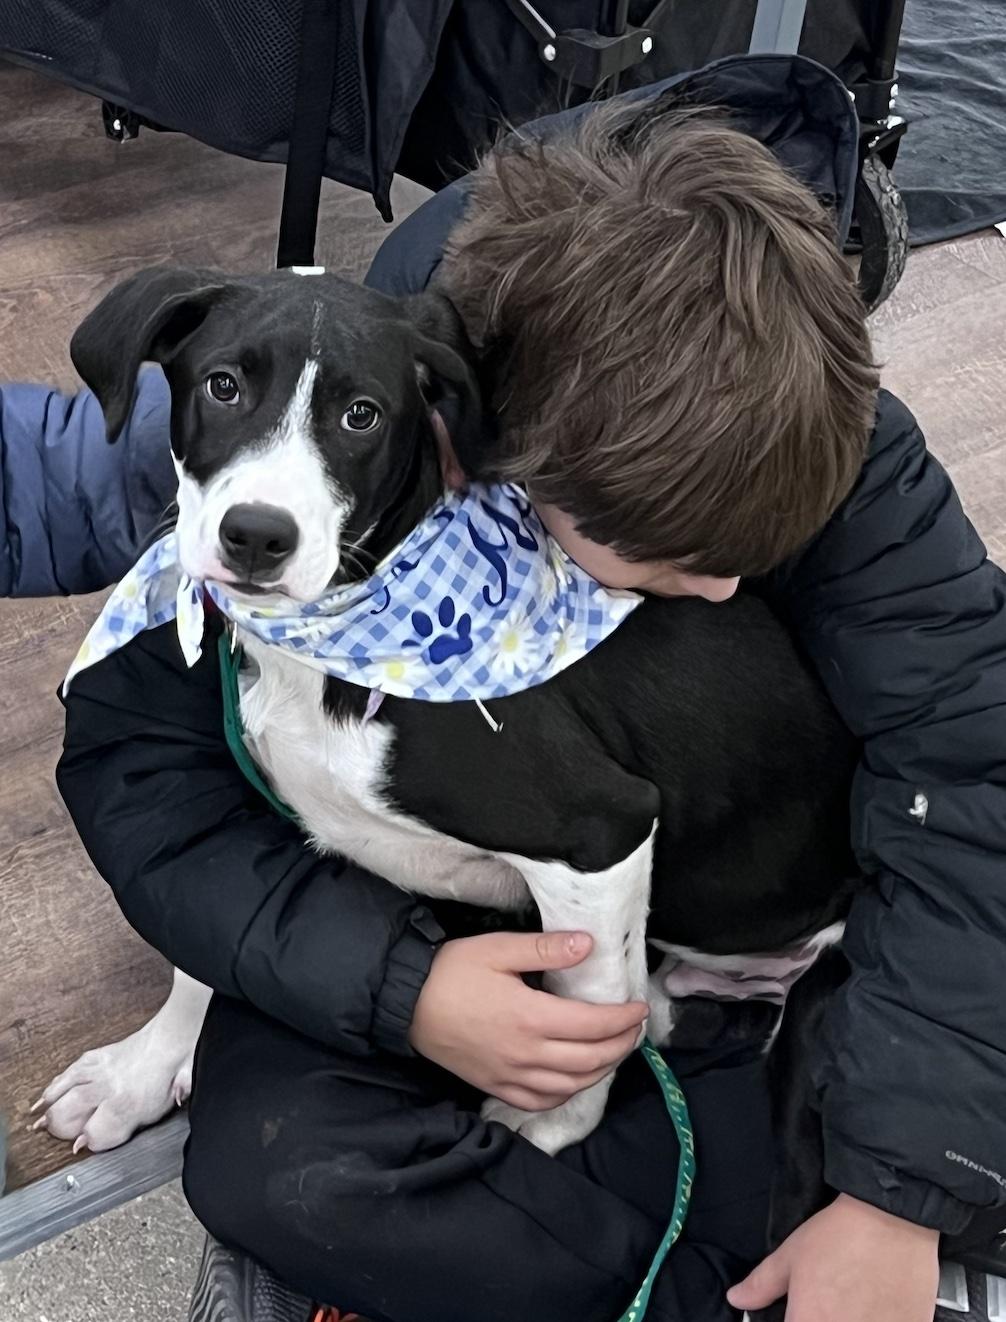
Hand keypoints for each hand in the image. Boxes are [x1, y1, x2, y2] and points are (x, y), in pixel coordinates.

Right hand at [409, 931, 647, 1109]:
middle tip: (634, 1030)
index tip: (639, 1008)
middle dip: (621, 1045)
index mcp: (531, 1017)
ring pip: (571, 1085)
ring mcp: (511, 1075)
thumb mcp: (498, 948)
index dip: (623, 1019)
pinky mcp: (496, 1086)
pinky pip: (541, 1101)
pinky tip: (575, 1080)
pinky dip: (567, 1094)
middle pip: (590, 1059)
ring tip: (614, 1052)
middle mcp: (526, 1054)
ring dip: (601, 1071)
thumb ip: (545, 949)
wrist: (407, 1003)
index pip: (594, 1024)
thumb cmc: (452, 971)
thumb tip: (588, 945)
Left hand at [727, 1193, 939, 1320]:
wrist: (892, 1217)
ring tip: (854, 1303)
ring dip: (851, 1320)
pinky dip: (880, 1320)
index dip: (795, 1321)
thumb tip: (736, 1299)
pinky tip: (879, 1308)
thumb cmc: (839, 1234)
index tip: (800, 1314)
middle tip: (829, 1305)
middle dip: (822, 1319)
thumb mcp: (791, 1255)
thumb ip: (761, 1284)